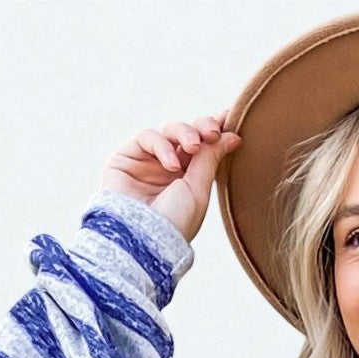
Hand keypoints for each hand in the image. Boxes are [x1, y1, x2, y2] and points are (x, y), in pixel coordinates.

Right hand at [98, 109, 241, 244]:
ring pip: (169, 130)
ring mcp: (147, 162)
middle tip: (213, 132)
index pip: (204, 145)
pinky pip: (147, 136)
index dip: (217, 128)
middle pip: (188, 133)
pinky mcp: (126, 157)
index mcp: (189, 178)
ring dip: (185, 132)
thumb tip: (232, 135)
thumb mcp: (199, 189)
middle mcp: (168, 167)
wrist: (142, 238)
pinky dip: (162, 145)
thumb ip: (211, 158)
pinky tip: (171, 164)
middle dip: (202, 126)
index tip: (232, 117)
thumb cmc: (174, 222)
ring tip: (194, 147)